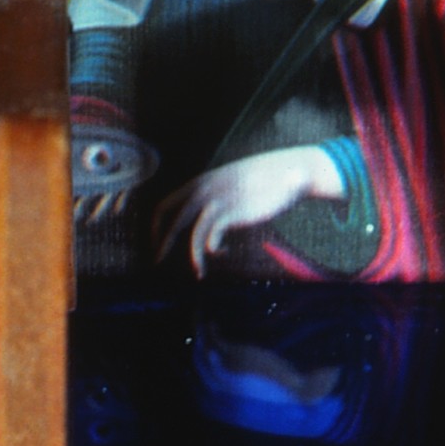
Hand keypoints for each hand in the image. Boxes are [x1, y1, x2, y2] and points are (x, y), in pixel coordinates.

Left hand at [152, 145, 343, 277]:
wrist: (288, 173)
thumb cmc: (260, 180)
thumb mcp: (229, 183)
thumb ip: (213, 195)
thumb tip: (200, 217)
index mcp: (199, 183)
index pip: (165, 205)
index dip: (156, 226)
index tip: (157, 243)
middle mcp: (203, 191)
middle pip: (172, 220)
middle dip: (162, 243)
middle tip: (157, 262)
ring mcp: (218, 202)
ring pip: (193, 234)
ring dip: (193, 257)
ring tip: (200, 273)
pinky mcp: (233, 214)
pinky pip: (211, 238)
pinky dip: (214, 250)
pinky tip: (225, 252)